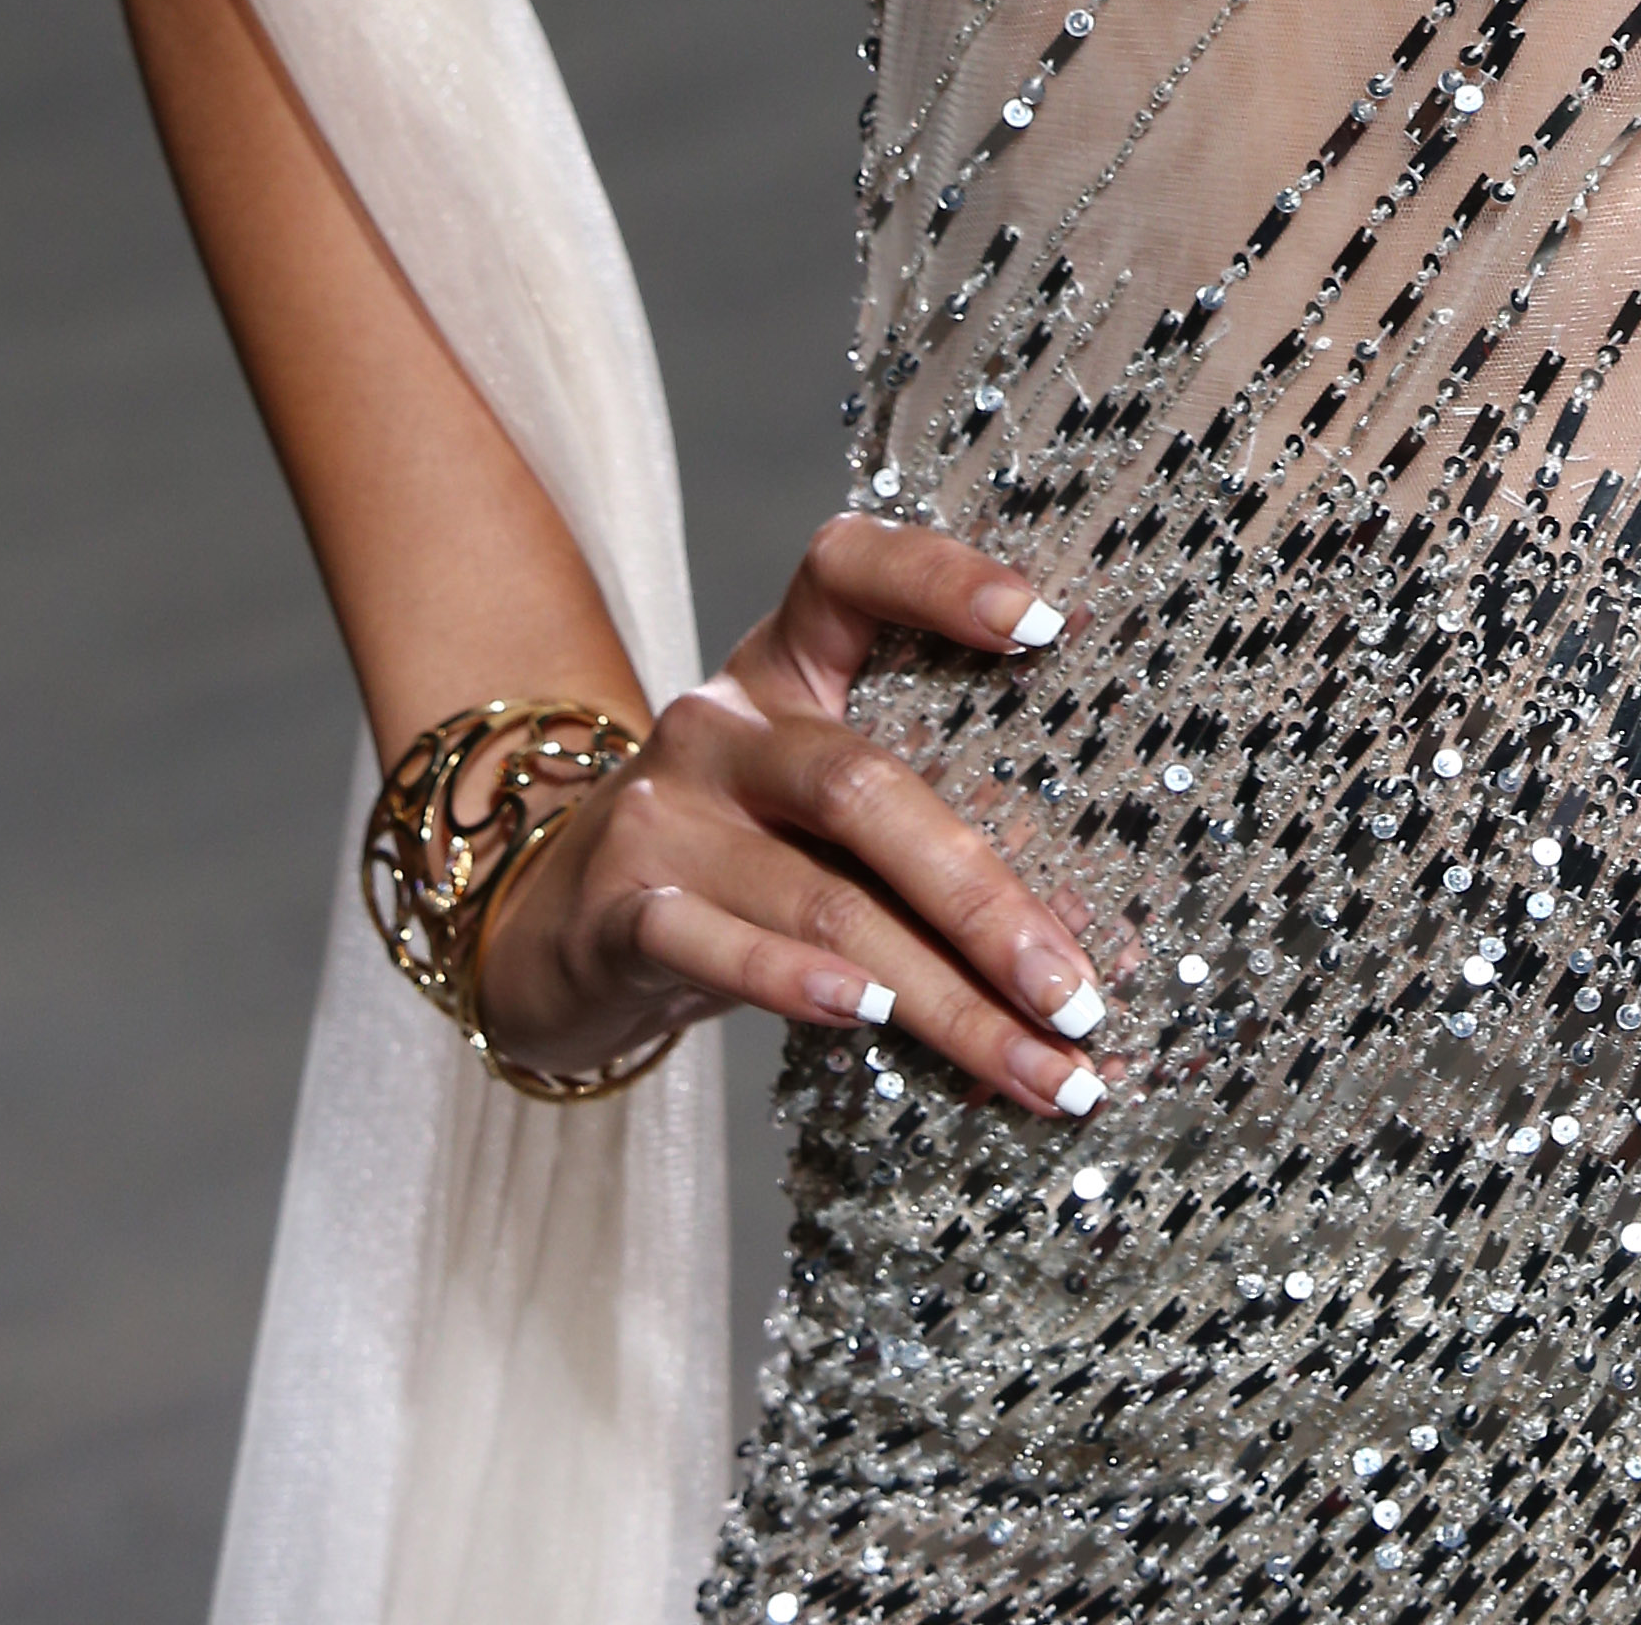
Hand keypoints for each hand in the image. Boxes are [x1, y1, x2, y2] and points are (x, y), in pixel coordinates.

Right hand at [466, 514, 1123, 1116]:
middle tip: (1078, 999)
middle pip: (868, 788)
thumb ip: (914, 813)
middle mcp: (723, 719)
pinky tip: (871, 1021)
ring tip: (1034, 1067)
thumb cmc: (742, 856)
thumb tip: (1084, 921)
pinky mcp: (619, 908)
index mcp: (789, 663)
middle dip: (987, 903)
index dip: (944, 581)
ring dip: (942, 998)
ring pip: (823, 898)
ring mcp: (665, 809)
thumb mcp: (814, 802)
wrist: (555, 929)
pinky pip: (716, 945)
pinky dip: (797, 985)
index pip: (854, 572)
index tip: (1048, 626)